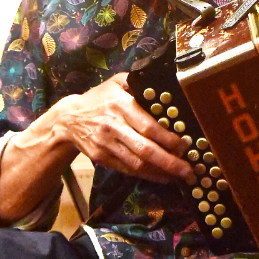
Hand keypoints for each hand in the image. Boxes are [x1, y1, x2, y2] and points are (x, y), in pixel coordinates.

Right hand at [55, 73, 193, 183]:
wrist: (69, 119)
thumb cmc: (100, 98)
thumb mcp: (118, 82)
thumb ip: (139, 81)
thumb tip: (166, 85)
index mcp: (120, 105)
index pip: (147, 126)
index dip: (168, 139)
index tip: (185, 145)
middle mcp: (113, 126)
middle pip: (144, 149)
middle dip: (169, 162)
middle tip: (189, 170)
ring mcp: (106, 145)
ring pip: (137, 164)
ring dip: (161, 173)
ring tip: (180, 177)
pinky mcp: (102, 158)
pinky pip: (128, 170)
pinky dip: (147, 176)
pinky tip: (162, 177)